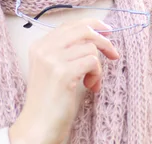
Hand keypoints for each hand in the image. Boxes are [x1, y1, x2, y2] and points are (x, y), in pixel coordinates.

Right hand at [9, 19, 119, 143]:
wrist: (38, 125)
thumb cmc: (50, 99)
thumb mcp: (53, 68)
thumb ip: (68, 50)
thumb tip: (97, 33)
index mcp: (39, 45)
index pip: (70, 25)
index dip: (92, 25)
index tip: (107, 32)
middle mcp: (44, 48)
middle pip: (83, 30)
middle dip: (103, 40)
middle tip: (113, 53)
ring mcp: (52, 59)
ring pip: (90, 47)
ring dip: (98, 66)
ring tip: (92, 82)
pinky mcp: (63, 72)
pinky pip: (93, 61)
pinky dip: (97, 74)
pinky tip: (90, 87)